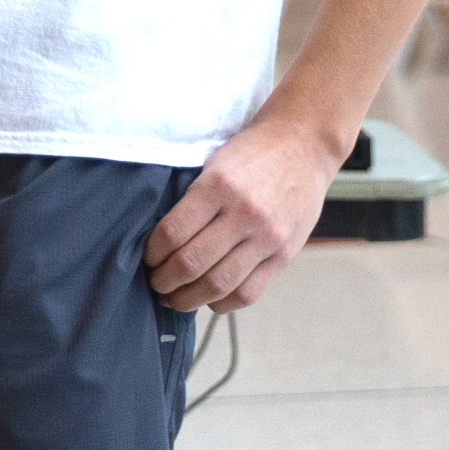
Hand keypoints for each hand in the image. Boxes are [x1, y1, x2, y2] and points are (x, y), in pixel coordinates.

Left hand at [147, 112, 341, 310]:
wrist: (302, 146)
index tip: (146, 259)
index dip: (152, 254)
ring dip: (188, 299)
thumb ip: (193, 201)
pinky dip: (223, 303)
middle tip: (155, 284)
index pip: (172, 233)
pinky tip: (209, 299)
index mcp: (217, 186)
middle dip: (164, 281)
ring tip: (175, 299)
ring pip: (218, 284)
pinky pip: (249, 292)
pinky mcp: (284, 255)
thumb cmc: (251, 154)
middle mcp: (243, 214)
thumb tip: (160, 242)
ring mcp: (267, 238)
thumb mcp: (213, 164)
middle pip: (191, 264)